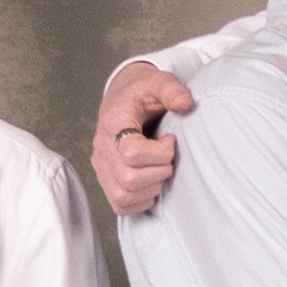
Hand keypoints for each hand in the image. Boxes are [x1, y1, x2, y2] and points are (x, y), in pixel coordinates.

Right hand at [92, 57, 196, 219]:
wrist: (124, 99)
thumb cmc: (142, 94)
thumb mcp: (158, 82)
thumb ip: (171, 89)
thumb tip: (185, 103)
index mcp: (114, 121)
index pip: (131, 152)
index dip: (160, 152)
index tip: (170, 140)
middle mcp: (102, 146)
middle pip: (129, 178)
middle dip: (159, 172)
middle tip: (168, 159)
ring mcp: (102, 165)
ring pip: (122, 195)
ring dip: (151, 188)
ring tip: (159, 170)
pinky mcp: (105, 179)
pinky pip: (120, 204)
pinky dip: (141, 201)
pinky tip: (151, 182)